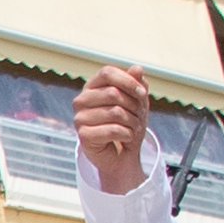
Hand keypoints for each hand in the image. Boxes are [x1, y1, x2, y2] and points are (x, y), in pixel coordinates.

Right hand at [73, 65, 154, 194]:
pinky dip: (127, 134)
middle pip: (113, 93)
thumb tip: (137, 68)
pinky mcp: (83, 135)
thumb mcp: (137, 101)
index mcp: (92, 86)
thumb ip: (136, 83)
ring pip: (115, 112)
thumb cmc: (127, 123)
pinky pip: (113, 130)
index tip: (142, 93)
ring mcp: (80, 118)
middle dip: (134, 106)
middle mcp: (81, 100)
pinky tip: (126, 137)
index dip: (127, 80)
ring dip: (133, 122)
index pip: (107, 73)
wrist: (122, 154)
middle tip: (138, 116)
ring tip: (133, 127)